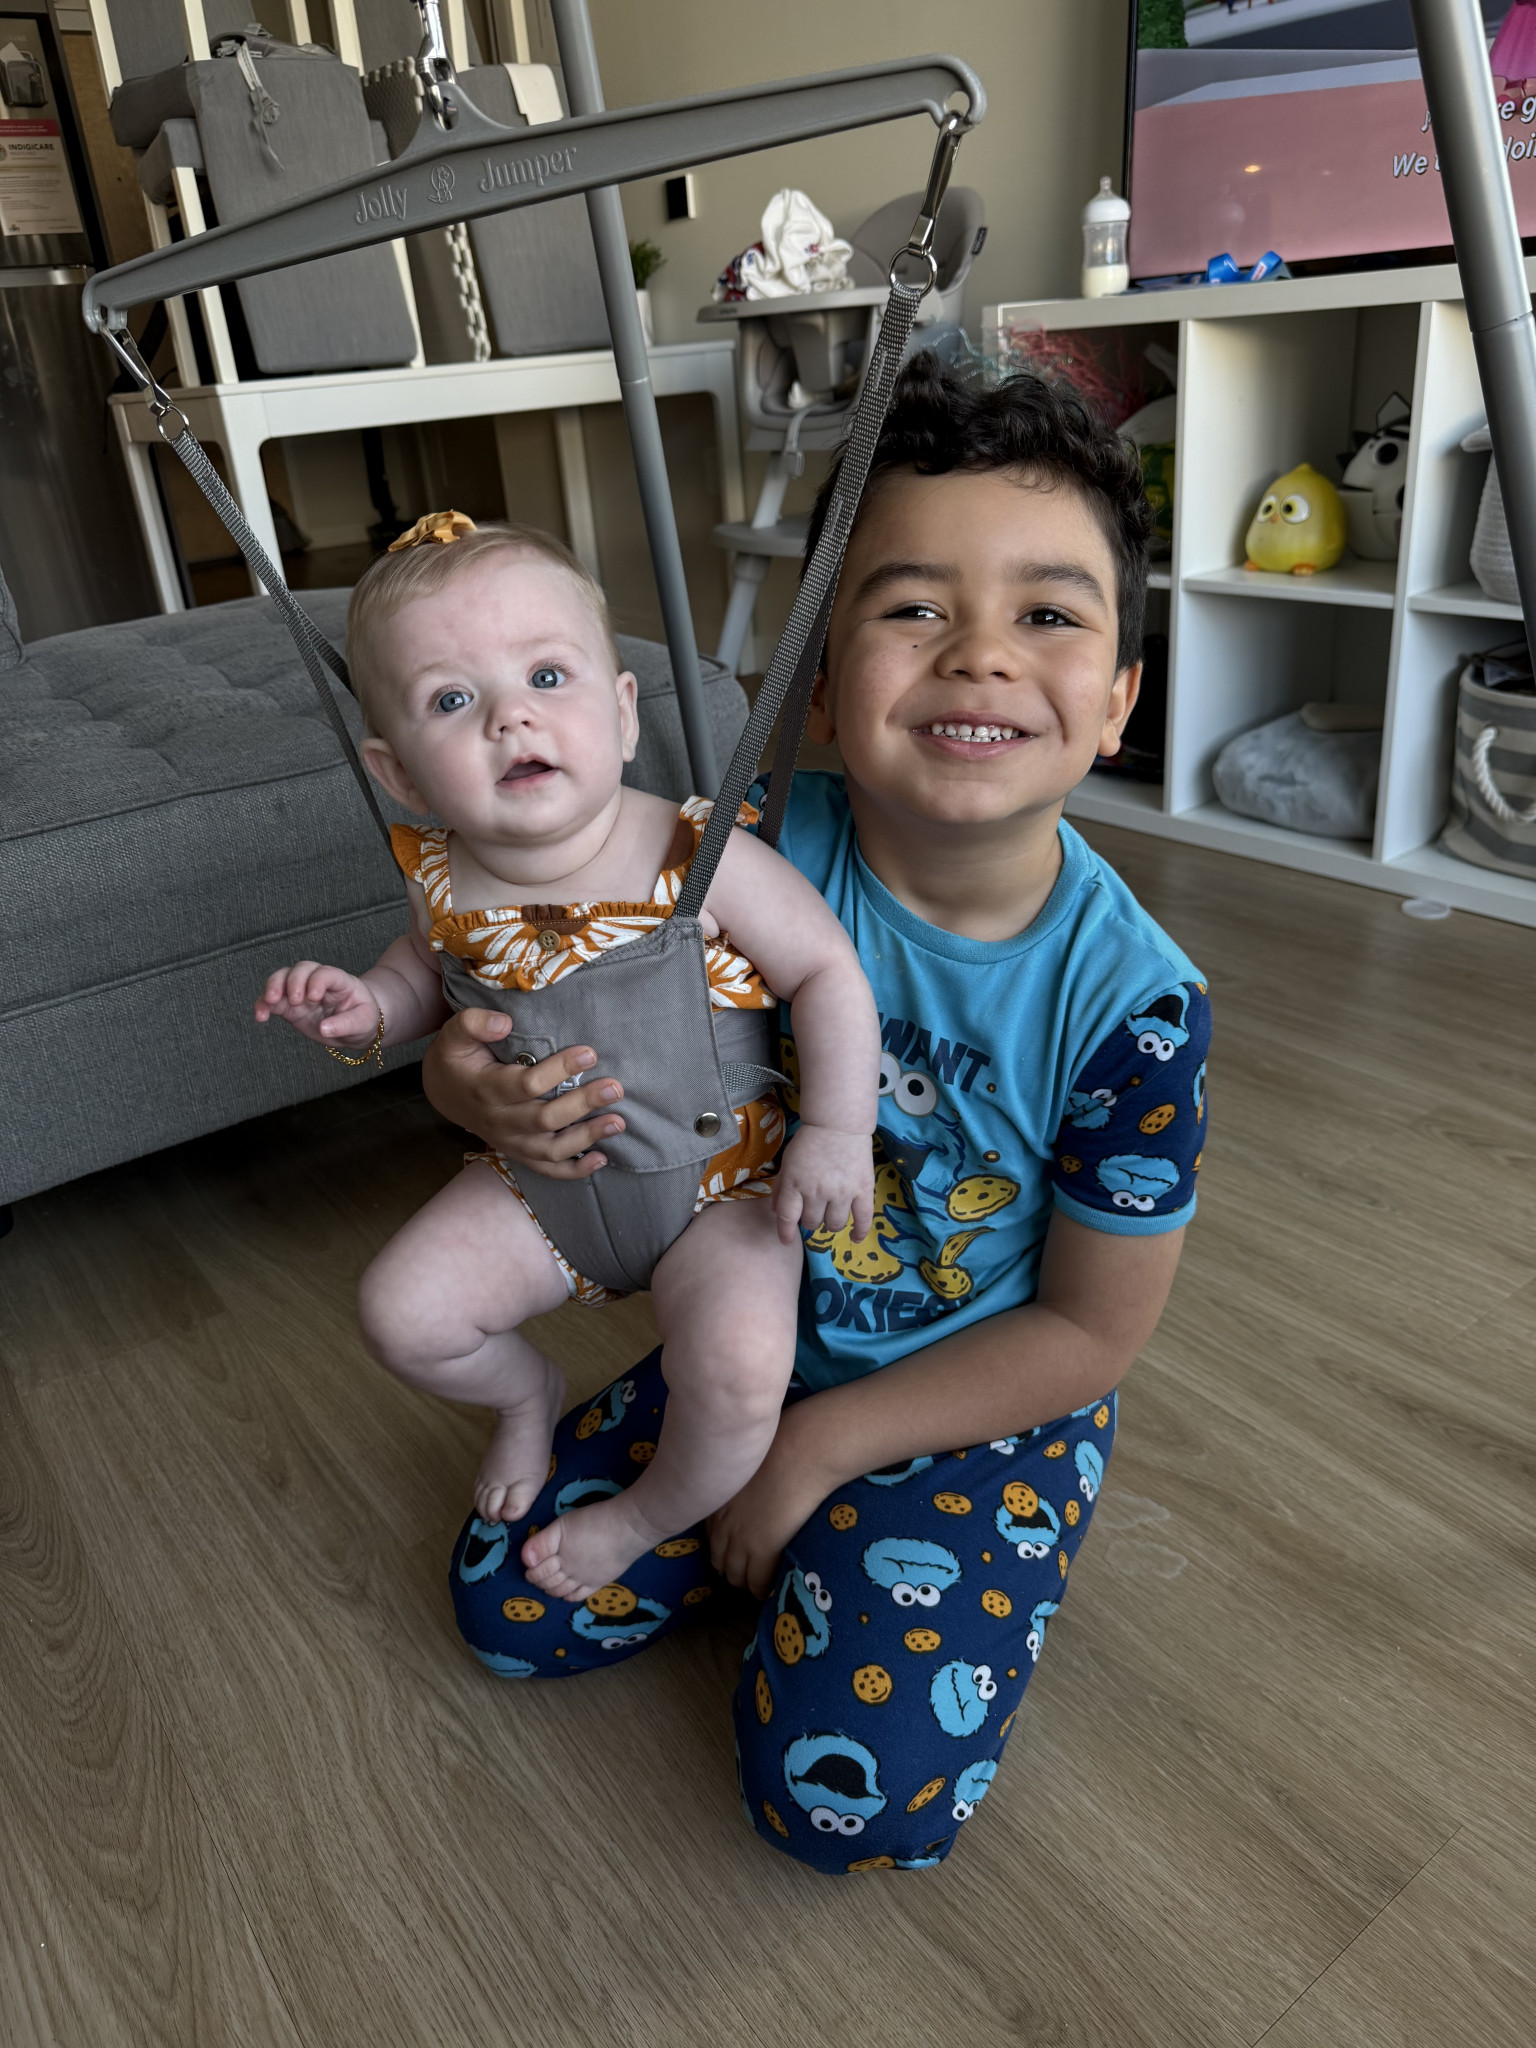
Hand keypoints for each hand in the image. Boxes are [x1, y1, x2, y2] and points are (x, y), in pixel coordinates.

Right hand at [255, 961, 379, 1045]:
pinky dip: (263, 1005)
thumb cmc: (363, 1018)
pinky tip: (260, 1016)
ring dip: (273, 987)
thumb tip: (324, 1029)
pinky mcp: (289, 1006)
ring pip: (283, 978)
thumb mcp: (363, 1022)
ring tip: (269, 1002)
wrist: (355, 1026)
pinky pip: (272, 1000)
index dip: (317, 980)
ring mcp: (301, 992)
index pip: (326, 972)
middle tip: (295, 1000)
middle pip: (302, 969)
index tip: (313, 997)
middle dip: (294, 981)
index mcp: (340, 981)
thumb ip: (345, 1024)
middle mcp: (318, 982)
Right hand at [420, 1007, 625, 1176]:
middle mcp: (498, 1121)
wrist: (443, 1092)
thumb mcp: (454, 1034)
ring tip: (618, 1122)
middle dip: (583, 1104)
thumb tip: (505, 1023)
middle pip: (545, 1119)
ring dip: (586, 1138)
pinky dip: (575, 1171)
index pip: (526, 1085)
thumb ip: (473, 1023)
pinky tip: (601, 1159)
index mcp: (485, 1089)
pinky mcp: (519, 1152)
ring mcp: (509, 1141)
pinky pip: (547, 1169)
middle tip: (614, 1088)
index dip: (559, 1070)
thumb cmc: (457, 1058)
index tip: (589, 1054)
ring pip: (550, 1149)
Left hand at [706, 1408, 836, 1598]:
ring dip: (743, 1581)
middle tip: (745, 1571)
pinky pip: (757, 1582)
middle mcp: (723, 1519)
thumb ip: (749, 1470)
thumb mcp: (754, 1454)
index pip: (710, 1530)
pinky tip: (769, 1591)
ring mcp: (740, 1536)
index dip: (722, 1543)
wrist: (802, 1448)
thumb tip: (761, 1473)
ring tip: (756, 1584)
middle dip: (729, 1566)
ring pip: (734, 1574)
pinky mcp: (762, 1548)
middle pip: (717, 1556)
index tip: (734, 1548)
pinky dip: (762, 1589)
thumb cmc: (785, 1441)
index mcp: (719, 1494)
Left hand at [770, 1123, 874, 1246]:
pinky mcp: (862, 1190)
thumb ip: (781, 1188)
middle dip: (811, 1219)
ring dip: (830, 1223)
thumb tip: (775, 1212)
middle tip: (815, 1210)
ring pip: (834, 1224)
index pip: (788, 1217)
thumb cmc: (809, 1141)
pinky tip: (856, 1238)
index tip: (786, 1240)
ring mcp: (841, 1192)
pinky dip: (859, 1232)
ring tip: (831, 1213)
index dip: (785, 1232)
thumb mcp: (788, 1162)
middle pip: (812, 1222)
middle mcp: (817, 1192)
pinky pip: (863, 1219)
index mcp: (795, 1184)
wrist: (839, 1123)